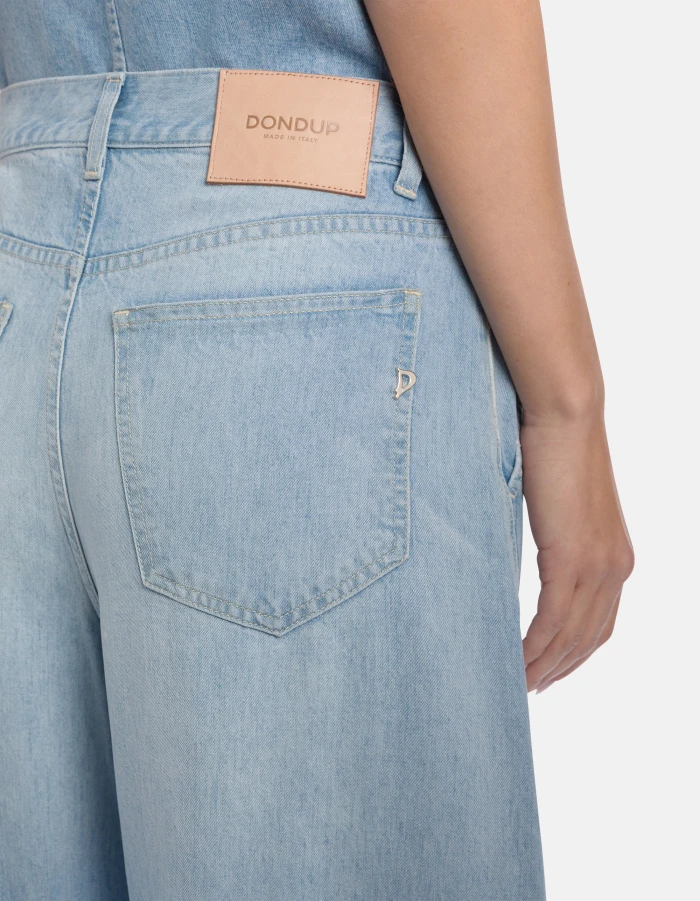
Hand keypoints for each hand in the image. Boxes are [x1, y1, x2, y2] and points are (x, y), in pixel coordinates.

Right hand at [520, 409, 633, 692]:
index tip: (549, 671)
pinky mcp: (573, 558)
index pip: (600, 624)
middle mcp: (615, 568)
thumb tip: (535, 559)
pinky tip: (516, 659)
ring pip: (571, 636)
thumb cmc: (556, 451)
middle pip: (588, 638)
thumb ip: (557, 540)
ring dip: (544, 665)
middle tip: (527, 688)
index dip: (575, 655)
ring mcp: (597, 565)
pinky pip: (553, 619)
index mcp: (616, 558)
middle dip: (559, 669)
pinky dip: (535, 646)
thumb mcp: (560, 508)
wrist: (566, 417)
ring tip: (517, 682)